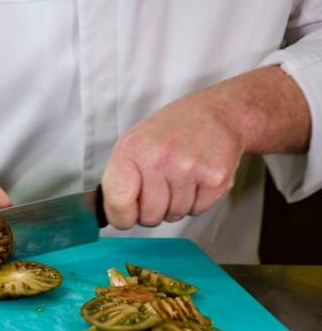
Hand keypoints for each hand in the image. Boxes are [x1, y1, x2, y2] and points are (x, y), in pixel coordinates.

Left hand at [101, 66, 310, 228]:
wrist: (217, 113)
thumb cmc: (171, 131)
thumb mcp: (134, 144)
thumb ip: (120, 179)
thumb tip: (113, 214)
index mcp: (132, 149)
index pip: (118, 202)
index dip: (121, 217)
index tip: (125, 216)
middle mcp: (159, 158)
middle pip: (149, 216)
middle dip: (153, 211)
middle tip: (160, 189)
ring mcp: (188, 168)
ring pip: (174, 215)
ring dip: (176, 205)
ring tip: (180, 178)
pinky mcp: (215, 177)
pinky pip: (198, 210)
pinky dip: (197, 202)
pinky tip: (197, 179)